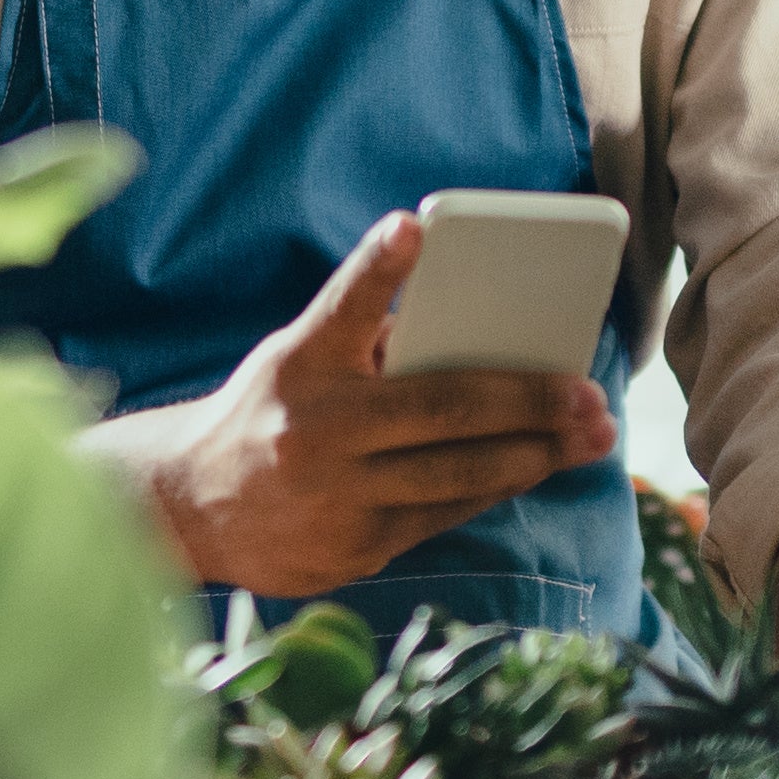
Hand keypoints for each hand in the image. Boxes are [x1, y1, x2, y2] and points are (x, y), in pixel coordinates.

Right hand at [97, 214, 618, 601]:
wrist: (188, 510)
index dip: (378, 267)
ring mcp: (334, 498)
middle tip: (589, 394)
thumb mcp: (297, 361)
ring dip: (534, 454)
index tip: (410, 228)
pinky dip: (493, 489)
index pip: (343, 307)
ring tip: (588, 437)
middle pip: (442, 411)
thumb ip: (368, 341)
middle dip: (528, 402)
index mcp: (299, 366)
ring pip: (457, 476)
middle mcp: (314, 431)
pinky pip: (442, 516)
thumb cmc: (268, 413)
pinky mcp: (352, 550)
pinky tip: (534, 468)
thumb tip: (477, 335)